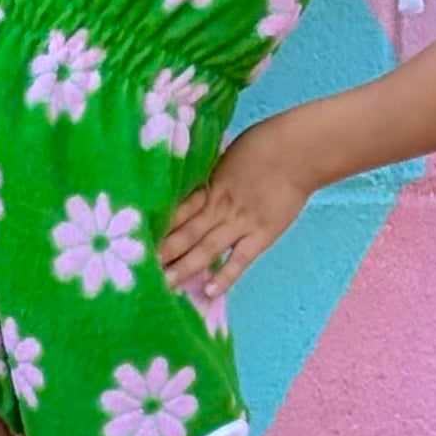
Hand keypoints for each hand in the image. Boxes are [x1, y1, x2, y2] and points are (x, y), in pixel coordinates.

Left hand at [159, 118, 313, 317]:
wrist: (299, 151)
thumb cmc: (264, 144)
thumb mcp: (226, 155)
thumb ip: (210, 175)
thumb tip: (194, 183)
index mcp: (208, 185)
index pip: (176, 210)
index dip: (157, 227)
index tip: (137, 240)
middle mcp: (218, 207)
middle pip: (185, 233)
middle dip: (163, 253)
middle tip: (139, 269)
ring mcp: (240, 223)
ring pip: (206, 249)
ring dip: (184, 267)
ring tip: (164, 284)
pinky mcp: (261, 235)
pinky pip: (239, 260)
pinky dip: (224, 276)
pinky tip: (207, 292)